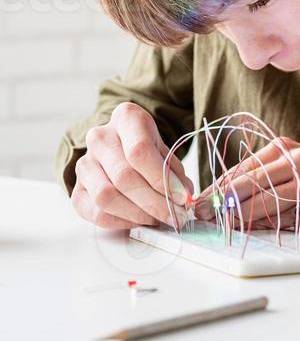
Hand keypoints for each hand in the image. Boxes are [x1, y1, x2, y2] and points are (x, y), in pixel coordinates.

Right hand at [71, 102, 193, 229]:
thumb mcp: (165, 150)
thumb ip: (174, 172)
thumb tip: (183, 198)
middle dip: (153, 202)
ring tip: (157, 218)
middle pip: (123, 176)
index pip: (139, 151)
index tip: (180, 198)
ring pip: (106, 196)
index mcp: (126, 119)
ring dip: (137, 214)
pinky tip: (138, 220)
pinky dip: (120, 221)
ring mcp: (85, 163)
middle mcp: (100, 138)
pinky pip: (95, 212)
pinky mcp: (77, 189)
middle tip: (174, 216)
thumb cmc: (147, 148)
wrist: (120, 146)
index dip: (161, 179)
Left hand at [193, 138, 299, 227]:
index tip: (201, 200)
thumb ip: (269, 178)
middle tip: (204, 214)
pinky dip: (273, 224)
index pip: (244, 166)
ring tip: (224, 225)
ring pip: (269, 199)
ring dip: (243, 215)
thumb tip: (232, 199)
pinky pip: (292, 215)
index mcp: (286, 147)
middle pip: (252, 181)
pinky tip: (258, 230)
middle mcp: (298, 158)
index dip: (220, 185)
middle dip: (224, 200)